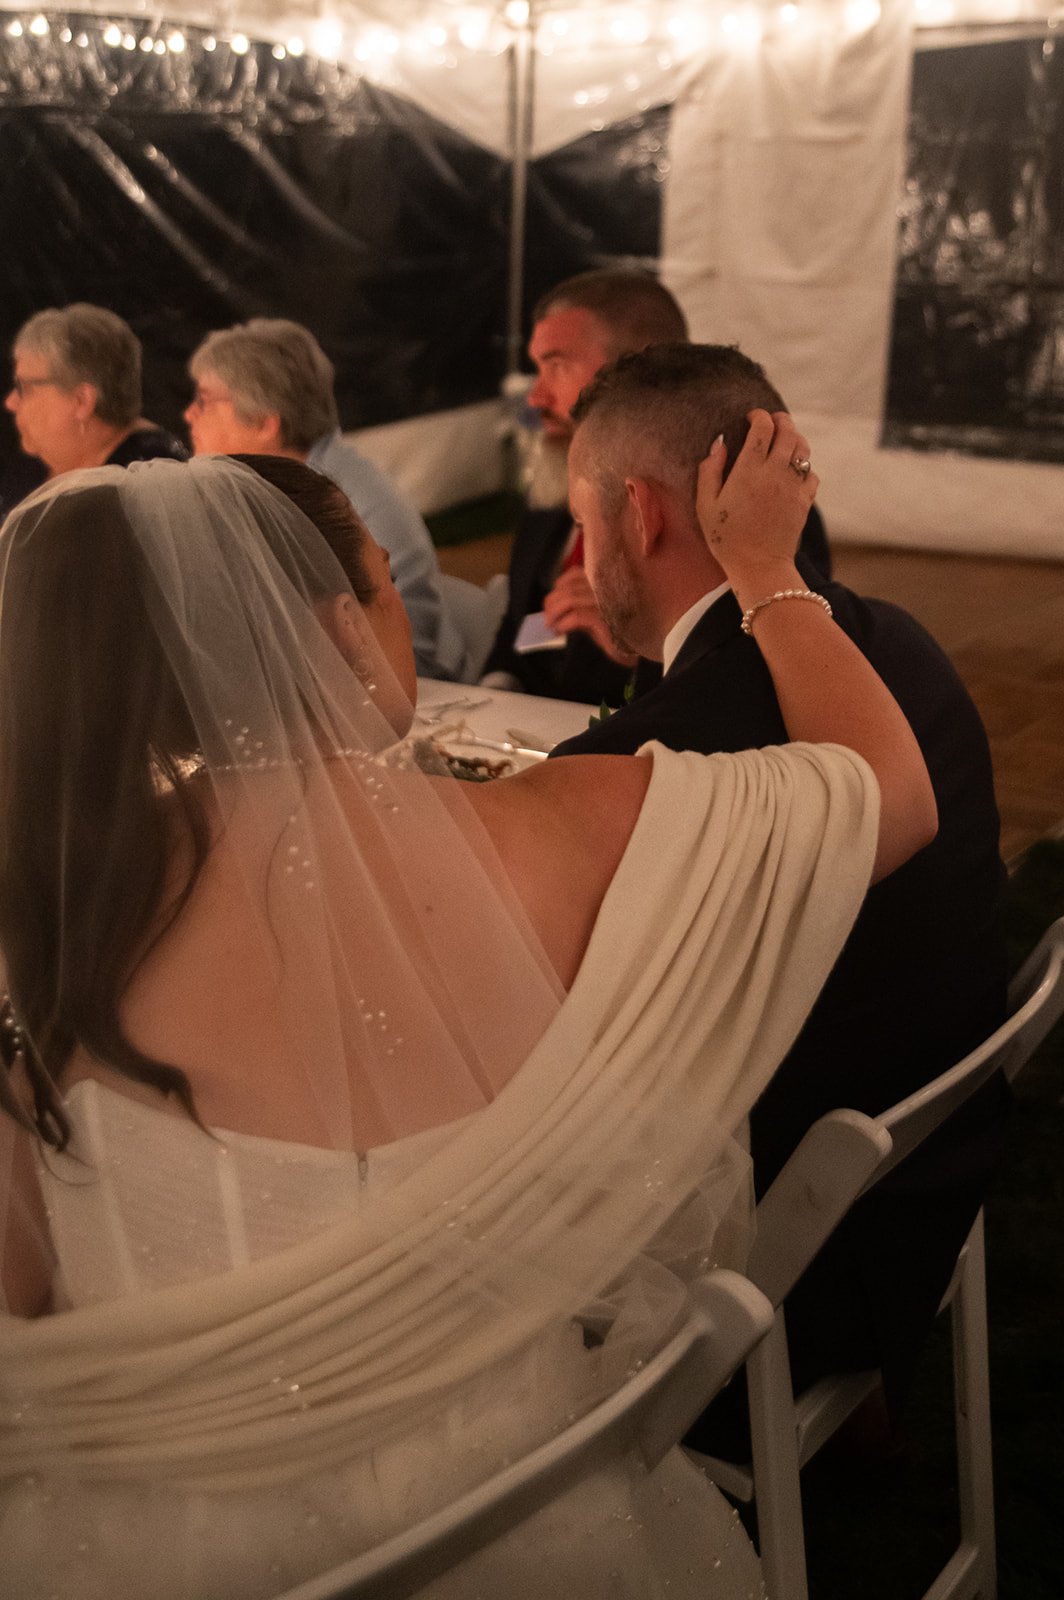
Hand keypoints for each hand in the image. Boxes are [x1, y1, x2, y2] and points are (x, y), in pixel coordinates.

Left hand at [542, 568, 637, 666]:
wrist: (643, 644)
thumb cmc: (623, 628)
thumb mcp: (600, 611)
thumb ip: (582, 604)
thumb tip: (556, 606)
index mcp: (605, 580)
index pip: (575, 573)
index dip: (559, 586)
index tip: (552, 602)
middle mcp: (606, 586)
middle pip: (568, 587)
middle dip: (552, 602)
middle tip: (547, 617)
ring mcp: (607, 600)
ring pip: (569, 599)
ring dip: (555, 613)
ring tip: (551, 625)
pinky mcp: (607, 618)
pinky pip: (577, 616)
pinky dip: (564, 623)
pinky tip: (561, 630)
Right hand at [696, 411, 818, 601]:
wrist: (758, 565)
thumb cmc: (727, 538)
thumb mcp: (706, 505)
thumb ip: (710, 471)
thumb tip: (720, 444)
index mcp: (749, 470)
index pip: (763, 427)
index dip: (759, 415)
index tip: (752, 418)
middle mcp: (775, 472)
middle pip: (788, 430)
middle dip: (780, 419)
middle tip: (772, 421)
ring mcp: (793, 486)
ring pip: (803, 448)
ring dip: (795, 439)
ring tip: (784, 441)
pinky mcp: (805, 501)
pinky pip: (812, 474)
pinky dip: (804, 467)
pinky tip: (793, 472)